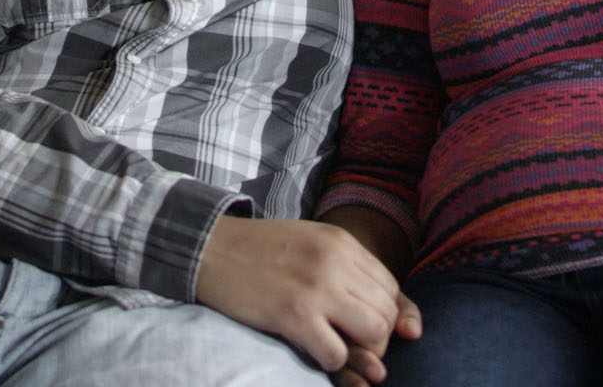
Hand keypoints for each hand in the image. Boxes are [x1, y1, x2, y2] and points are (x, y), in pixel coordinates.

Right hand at [195, 217, 417, 376]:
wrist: (211, 248)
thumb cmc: (261, 250)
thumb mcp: (311, 242)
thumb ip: (347, 265)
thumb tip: (385, 305)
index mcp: (342, 242)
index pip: (390, 288)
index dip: (384, 313)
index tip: (361, 323)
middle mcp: (336, 261)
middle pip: (387, 312)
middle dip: (377, 336)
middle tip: (352, 342)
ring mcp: (317, 287)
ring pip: (374, 333)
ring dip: (360, 350)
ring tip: (337, 347)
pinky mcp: (294, 314)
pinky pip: (337, 353)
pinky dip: (332, 360)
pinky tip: (316, 351)